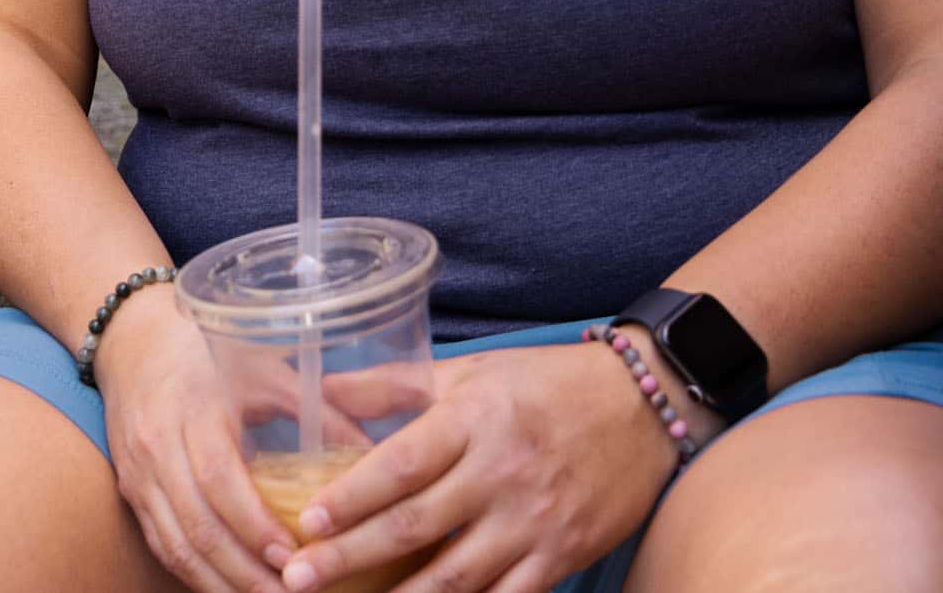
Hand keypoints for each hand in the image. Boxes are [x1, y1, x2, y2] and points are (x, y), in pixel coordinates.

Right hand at [91, 287, 302, 592]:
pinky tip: (232, 590)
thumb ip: (320, 411)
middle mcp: (159, 446)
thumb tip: (375, 456)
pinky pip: (163, 547)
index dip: (254, 526)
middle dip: (245, 574)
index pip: (219, 480)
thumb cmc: (208, 353)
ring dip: (222, 586)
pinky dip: (197, 576)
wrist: (133, 343)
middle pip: (197, 527)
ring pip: (176, 547)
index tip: (292, 558)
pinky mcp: (131, 493)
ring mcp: (139, 474)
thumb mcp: (266, 370)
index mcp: (194, 409)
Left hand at [276, 342, 682, 592]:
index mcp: (472, 420)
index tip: (307, 524)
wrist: (644, 405)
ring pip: (456, 576)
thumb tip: (322, 387)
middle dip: (351, 558)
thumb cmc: (544, 383)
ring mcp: (534, 521)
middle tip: (299, 579)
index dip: (350, 498)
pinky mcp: (563, 554)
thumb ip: (393, 384)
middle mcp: (500, 473)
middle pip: (415, 526)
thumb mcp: (468, 371)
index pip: (400, 466)